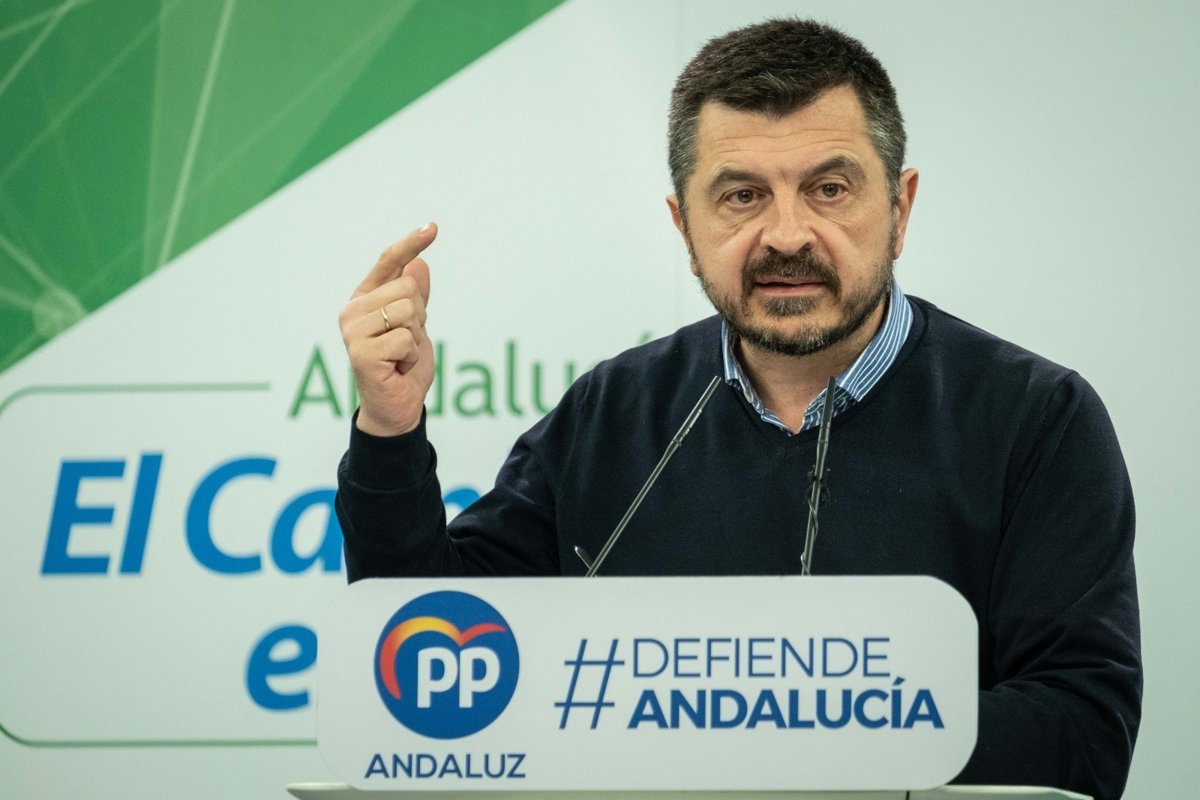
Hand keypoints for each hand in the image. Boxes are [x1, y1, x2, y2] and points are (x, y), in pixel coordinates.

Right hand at [339, 223, 436, 436]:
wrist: (396, 407)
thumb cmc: (403, 366)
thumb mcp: (415, 326)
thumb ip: (414, 296)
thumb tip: (420, 264)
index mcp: (365, 298)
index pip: (389, 262)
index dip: (411, 244)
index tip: (433, 227)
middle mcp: (353, 311)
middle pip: (408, 288)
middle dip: (419, 317)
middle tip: (406, 342)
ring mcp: (353, 331)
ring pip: (409, 311)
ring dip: (416, 338)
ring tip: (401, 356)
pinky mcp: (361, 353)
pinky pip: (407, 339)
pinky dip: (412, 357)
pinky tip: (398, 369)